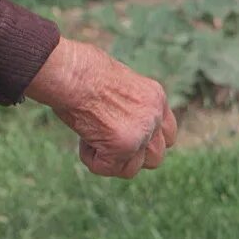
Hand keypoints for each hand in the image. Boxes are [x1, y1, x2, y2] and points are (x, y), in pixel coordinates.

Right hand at [26, 37, 176, 177]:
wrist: (72, 72)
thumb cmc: (81, 70)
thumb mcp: (117, 84)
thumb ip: (129, 107)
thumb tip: (118, 123)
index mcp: (155, 98)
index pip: (166, 134)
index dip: (146, 141)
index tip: (124, 135)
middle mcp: (153, 117)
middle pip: (155, 156)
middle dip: (131, 155)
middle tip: (106, 138)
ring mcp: (140, 134)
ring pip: (132, 168)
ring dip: (110, 159)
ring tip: (90, 135)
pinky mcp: (121, 148)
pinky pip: (104, 168)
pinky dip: (89, 157)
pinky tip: (82, 136)